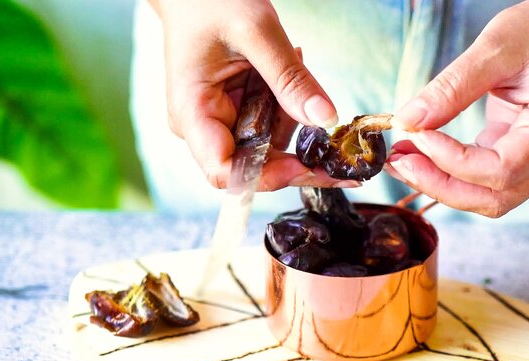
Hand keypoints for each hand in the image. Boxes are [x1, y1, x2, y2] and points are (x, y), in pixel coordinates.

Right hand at [150, 0, 356, 189]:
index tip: (308, 163)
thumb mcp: (256, 31)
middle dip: (296, 150)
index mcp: (193, 112)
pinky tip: (290, 65)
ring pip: (271, 146)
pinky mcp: (238, 113)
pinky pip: (272, 125)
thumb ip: (290, 78)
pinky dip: (289, 104)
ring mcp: (221, 122)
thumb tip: (326, 119)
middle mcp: (204, 127)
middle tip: (335, 136)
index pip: (226, 171)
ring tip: (294, 62)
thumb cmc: (211, 0)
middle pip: (255, 166)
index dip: (269, 176)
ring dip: (295, 116)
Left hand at [386, 0, 528, 217]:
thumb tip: (409, 119)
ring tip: (401, 159)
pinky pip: (480, 182)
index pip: (503, 169)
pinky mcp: (516, 160)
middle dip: (441, 184)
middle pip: (494, 197)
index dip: (454, 161)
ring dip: (440, 186)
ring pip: (486, 198)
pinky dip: (446, 175)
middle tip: (398, 159)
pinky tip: (417, 156)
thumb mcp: (495, 48)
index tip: (417, 135)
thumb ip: (452, 86)